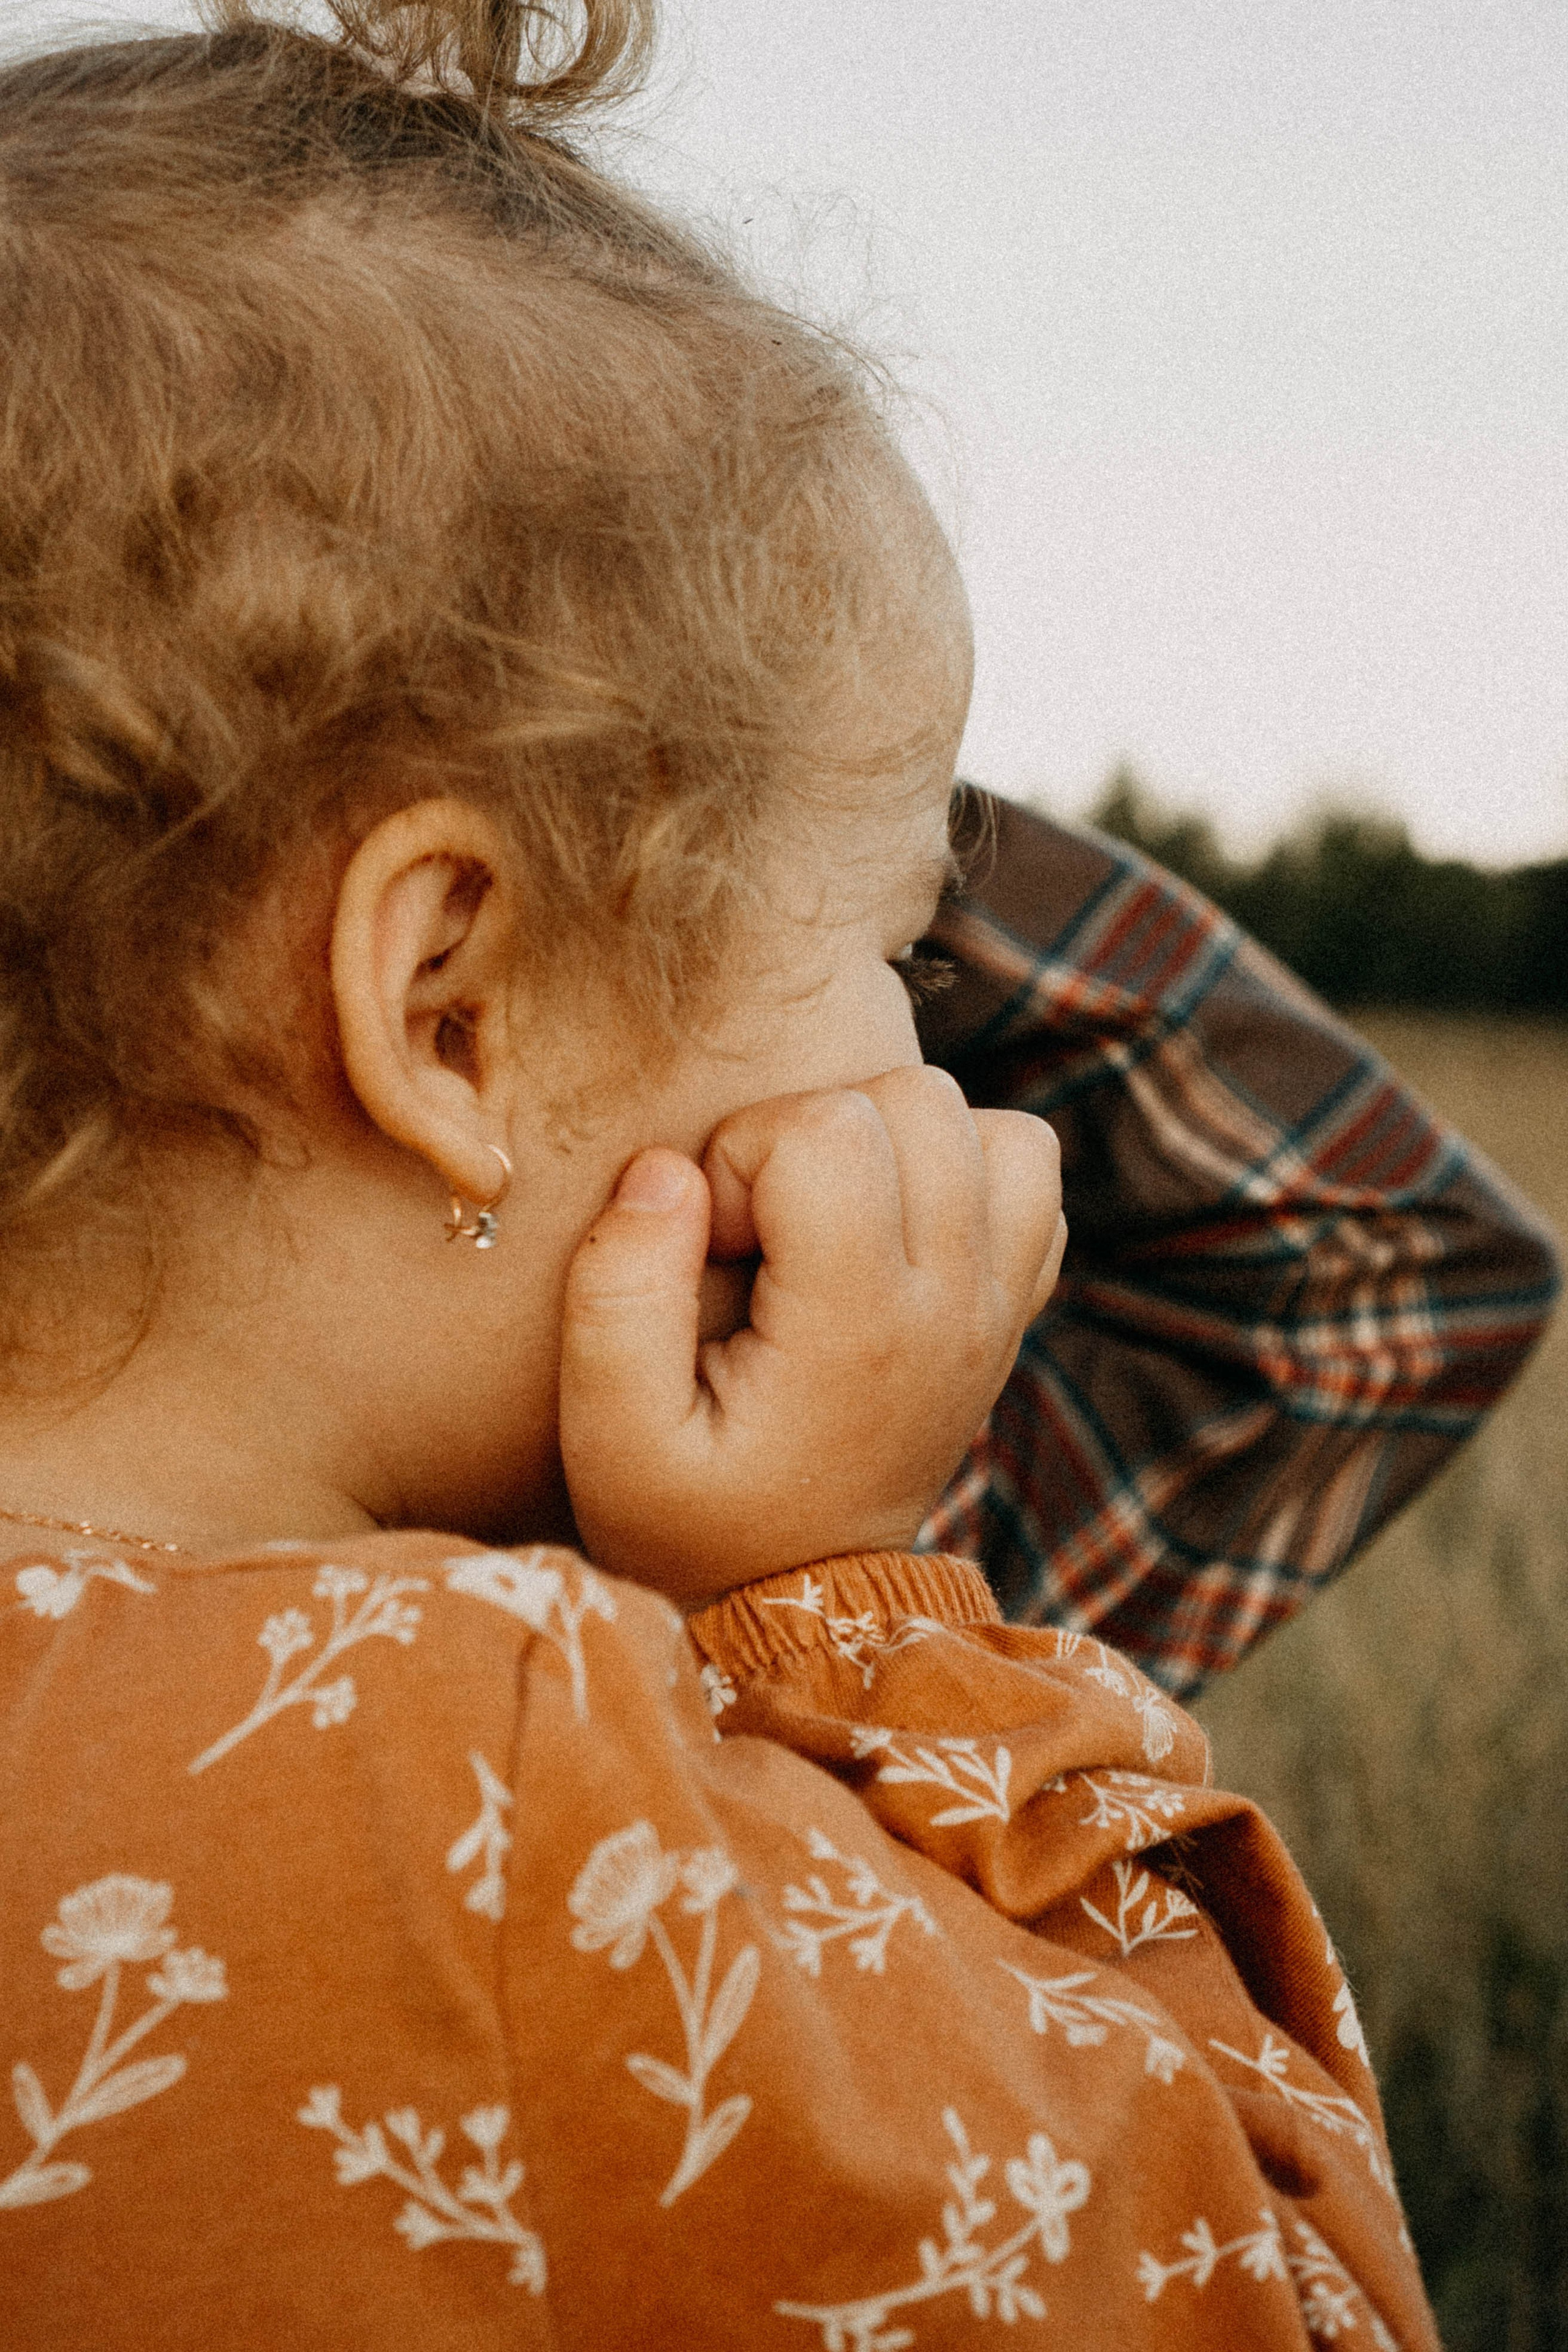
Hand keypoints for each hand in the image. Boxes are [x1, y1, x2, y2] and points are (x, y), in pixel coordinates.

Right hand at [558, 1066, 1065, 1607]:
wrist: (799, 1612)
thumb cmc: (689, 1518)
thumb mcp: (610, 1433)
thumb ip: (618, 1291)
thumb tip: (665, 1169)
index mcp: (859, 1328)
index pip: (826, 1129)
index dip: (741, 1158)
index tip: (715, 1246)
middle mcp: (954, 1304)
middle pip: (915, 1100)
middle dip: (813, 1132)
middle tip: (766, 1234)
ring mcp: (1000, 1304)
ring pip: (985, 1121)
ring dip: (893, 1141)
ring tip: (829, 1220)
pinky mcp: (1014, 1306)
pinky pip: (1025, 1173)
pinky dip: (960, 1171)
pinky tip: (888, 1234)